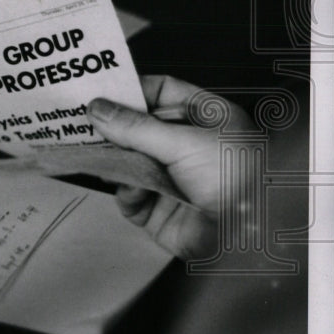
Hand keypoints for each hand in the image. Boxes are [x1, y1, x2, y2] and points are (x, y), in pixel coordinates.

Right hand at [87, 75, 254, 259]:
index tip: (101, 91)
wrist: (248, 242)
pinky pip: (129, 192)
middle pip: (138, 127)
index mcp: (207, 119)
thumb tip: (98, 109)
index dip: (132, 91)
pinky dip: (126, 191)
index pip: (162, 92)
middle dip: (114, 129)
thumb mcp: (184, 144)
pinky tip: (134, 191)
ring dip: (116, 161)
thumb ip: (135, 127)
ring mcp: (172, 178)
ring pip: (128, 160)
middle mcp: (188, 146)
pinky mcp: (158, 208)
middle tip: (85, 123)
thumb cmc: (237, 184)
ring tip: (103, 157)